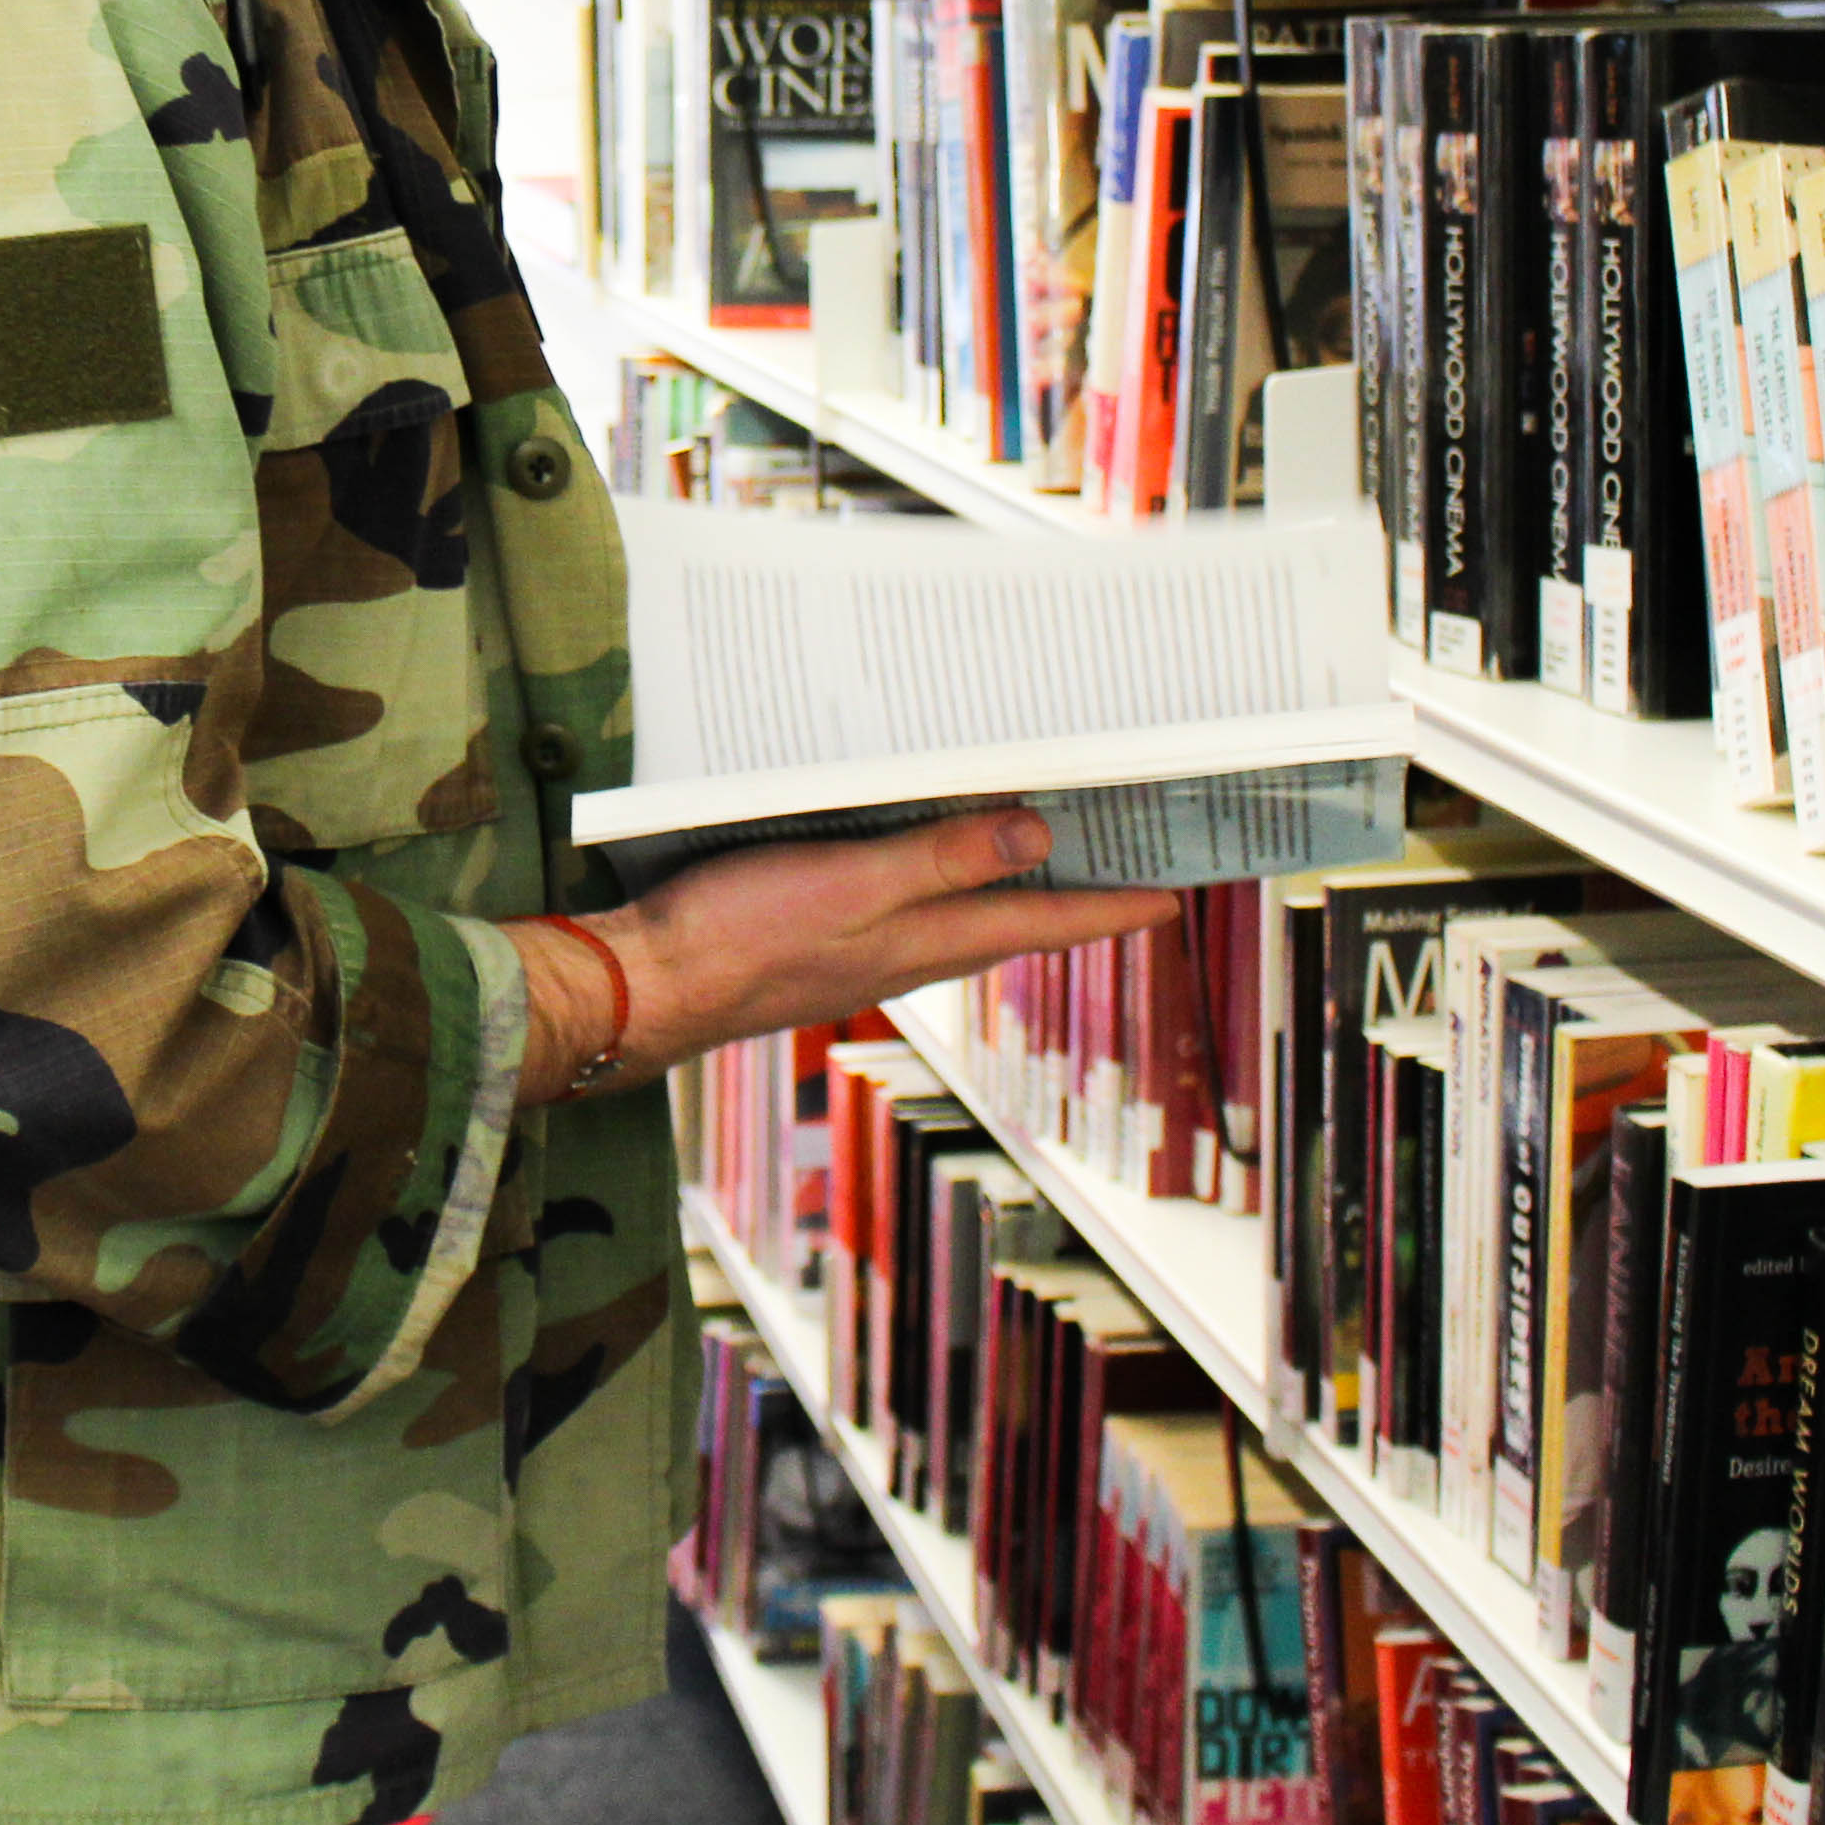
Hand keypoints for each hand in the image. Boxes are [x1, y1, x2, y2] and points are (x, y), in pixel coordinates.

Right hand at [512, 809, 1184, 1101]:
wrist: (651, 984)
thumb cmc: (742, 938)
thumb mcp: (851, 884)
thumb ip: (940, 862)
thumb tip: (1037, 840)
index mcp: (929, 940)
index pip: (1046, 923)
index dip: (1114, 907)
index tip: (1173, 893)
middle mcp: (909, 951)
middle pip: (1014, 919)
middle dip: (1074, 890)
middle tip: (1129, 858)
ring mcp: (865, 949)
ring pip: (961, 912)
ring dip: (1009, 881)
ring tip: (1049, 845)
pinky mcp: (821, 937)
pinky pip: (905, 904)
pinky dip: (939, 876)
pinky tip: (924, 852)